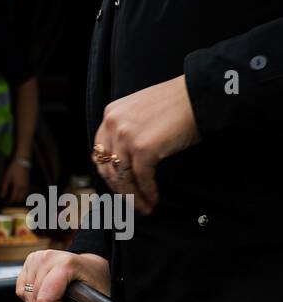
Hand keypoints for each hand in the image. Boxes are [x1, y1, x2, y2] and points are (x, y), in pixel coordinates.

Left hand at [0, 160, 30, 204]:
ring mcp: (27, 186)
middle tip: (7, 202)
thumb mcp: (6, 178)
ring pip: (23, 196)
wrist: (22, 161)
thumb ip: (4, 188)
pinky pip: (25, 193)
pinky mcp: (28, 184)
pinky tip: (16, 193)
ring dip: (18, 199)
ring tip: (11, 198)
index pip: (13, 199)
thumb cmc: (13, 169)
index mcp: (18, 187)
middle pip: (19, 199)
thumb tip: (2, 197)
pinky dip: (21, 195)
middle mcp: (24, 188)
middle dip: (13, 201)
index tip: (4, 204)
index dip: (9, 202)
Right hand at [15, 250, 110, 301]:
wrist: (91, 265)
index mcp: (66, 264)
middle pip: (34, 299)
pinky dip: (31, 296)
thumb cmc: (94, 283)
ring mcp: (37, 257)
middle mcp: (48, 257)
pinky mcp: (29, 260)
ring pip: (25, 296)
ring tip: (55, 298)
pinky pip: (20, 289)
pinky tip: (45, 292)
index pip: (45, 299)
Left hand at [92, 75, 200, 214]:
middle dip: (120, 190)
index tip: (119, 187)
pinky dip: (147, 193)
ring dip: (134, 197)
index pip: (100, 153)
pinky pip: (142, 179)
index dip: (109, 174)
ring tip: (144, 207)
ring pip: (123, 178)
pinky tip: (153, 200)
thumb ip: (127, 131)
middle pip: (108, 168)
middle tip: (132, 204)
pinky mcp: (143, 148)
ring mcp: (126, 137)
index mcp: (110, 115)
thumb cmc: (178, 103)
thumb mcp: (141, 112)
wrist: (201, 94)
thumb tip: (122, 162)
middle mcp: (113, 124)